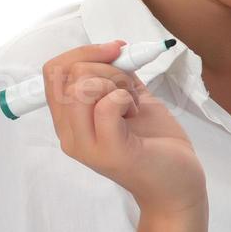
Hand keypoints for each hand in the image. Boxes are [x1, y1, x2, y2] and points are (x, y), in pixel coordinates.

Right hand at [42, 40, 204, 216]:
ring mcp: (87, 145)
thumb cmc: (155, 143)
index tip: (115, 51)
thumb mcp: (130, 98)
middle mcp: (70, 134)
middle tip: (128, 90)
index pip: (53, 72)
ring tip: (132, 105)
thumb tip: (111, 49)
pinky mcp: (110, 151)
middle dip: (107, 67)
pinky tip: (135, 114)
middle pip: (67, 73)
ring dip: (117, 84)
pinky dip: (126, 98)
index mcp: (70, 120)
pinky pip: (106, 105)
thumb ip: (114, 76)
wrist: (178, 182)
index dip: (83, 52)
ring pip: (83, 86)